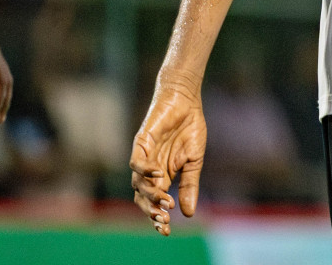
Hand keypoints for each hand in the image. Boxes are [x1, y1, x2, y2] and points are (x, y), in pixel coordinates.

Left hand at [130, 79, 207, 235]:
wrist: (186, 100)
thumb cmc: (190, 128)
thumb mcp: (194, 160)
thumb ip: (189, 185)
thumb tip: (188, 213)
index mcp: (162, 175)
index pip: (155, 201)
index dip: (158, 216)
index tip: (166, 230)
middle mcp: (150, 169)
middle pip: (143, 197)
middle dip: (151, 211)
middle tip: (163, 221)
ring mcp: (144, 156)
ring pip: (138, 183)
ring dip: (151, 194)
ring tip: (166, 200)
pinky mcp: (141, 142)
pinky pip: (136, 161)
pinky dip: (144, 170)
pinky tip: (159, 173)